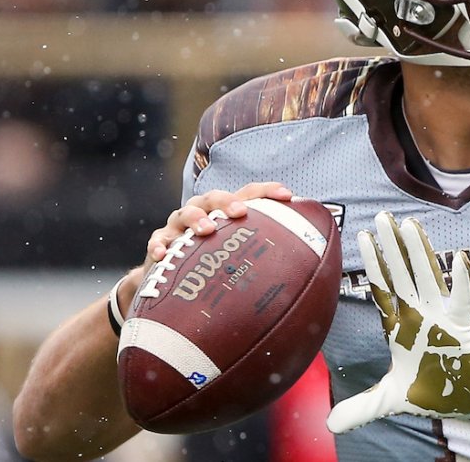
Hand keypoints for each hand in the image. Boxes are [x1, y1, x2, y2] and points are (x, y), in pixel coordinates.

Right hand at [116, 183, 294, 311]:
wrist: (172, 278)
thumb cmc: (214, 263)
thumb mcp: (239, 258)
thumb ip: (267, 260)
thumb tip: (312, 279)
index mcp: (226, 212)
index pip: (249, 194)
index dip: (267, 191)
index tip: (288, 195)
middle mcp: (203, 213)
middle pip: (214, 197)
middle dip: (228, 202)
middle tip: (241, 212)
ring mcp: (178, 227)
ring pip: (184, 213)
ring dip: (196, 219)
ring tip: (206, 230)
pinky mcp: (160, 244)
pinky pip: (157, 241)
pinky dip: (159, 245)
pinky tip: (162, 255)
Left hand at [326, 212, 469, 433]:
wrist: (462, 400)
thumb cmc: (428, 389)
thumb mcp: (389, 399)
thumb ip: (361, 407)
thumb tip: (330, 425)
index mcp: (398, 325)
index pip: (382, 288)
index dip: (373, 263)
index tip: (363, 236)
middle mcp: (417, 314)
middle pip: (402, 274)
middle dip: (392, 246)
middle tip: (383, 216)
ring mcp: (440, 316)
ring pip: (427, 277)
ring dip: (420, 252)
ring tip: (411, 224)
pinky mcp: (462, 326)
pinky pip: (463, 299)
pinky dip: (462, 280)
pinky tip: (459, 257)